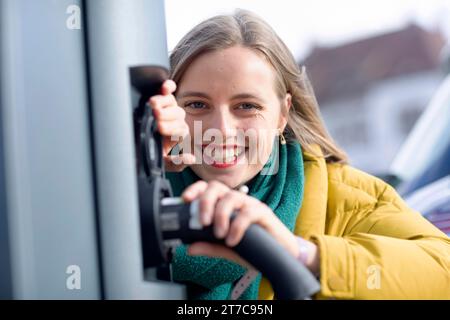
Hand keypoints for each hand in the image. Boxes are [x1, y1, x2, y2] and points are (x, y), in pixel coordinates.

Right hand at [149, 80, 194, 171]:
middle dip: (167, 118)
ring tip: (152, 106)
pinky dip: (168, 87)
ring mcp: (168, 109)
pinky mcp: (160, 99)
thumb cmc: (149, 153)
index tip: (160, 131)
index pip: (182, 130)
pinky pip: (168, 90)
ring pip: (172, 102)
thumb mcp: (162, 163)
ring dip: (163, 103)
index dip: (172, 130)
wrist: (134, 146)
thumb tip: (192, 159)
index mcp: (178, 135)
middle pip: (179, 115)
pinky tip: (165, 87)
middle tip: (156, 122)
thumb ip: (176, 163)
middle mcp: (175, 121)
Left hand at [181, 180, 319, 273]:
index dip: (195, 190)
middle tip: (202, 222)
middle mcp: (237, 201)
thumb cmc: (254, 248)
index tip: (185, 200)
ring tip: (219, 235)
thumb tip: (189, 248)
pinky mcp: (264, 213)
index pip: (207, 188)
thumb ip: (210, 247)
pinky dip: (237, 226)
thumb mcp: (227, 250)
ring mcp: (251, 205)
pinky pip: (249, 213)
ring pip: (232, 197)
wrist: (281, 257)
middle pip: (216, 187)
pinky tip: (233, 241)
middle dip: (205, 201)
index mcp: (225, 205)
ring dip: (221, 215)